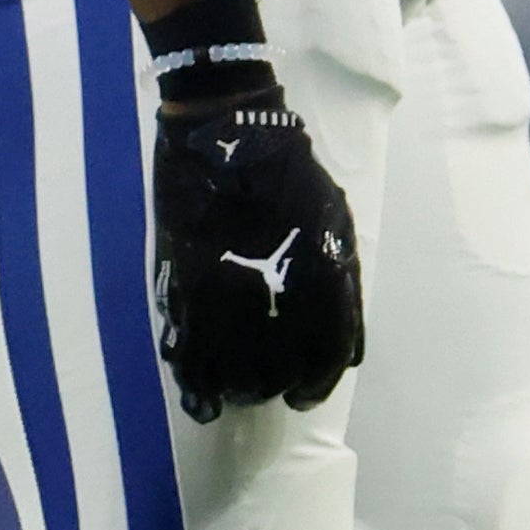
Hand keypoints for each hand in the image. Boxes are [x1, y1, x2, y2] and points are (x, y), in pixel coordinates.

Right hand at [154, 92, 365, 418]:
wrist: (228, 129)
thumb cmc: (291, 175)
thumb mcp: (339, 227)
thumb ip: (345, 292)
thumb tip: (345, 352)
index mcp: (324, 278)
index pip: (329, 360)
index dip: (317, 385)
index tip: (304, 392)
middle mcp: (278, 294)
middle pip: (280, 374)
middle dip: (275, 385)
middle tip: (268, 384)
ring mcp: (227, 294)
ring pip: (235, 376)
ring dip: (239, 390)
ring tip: (237, 387)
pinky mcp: (184, 287)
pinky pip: (189, 362)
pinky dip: (196, 391)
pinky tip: (204, 401)